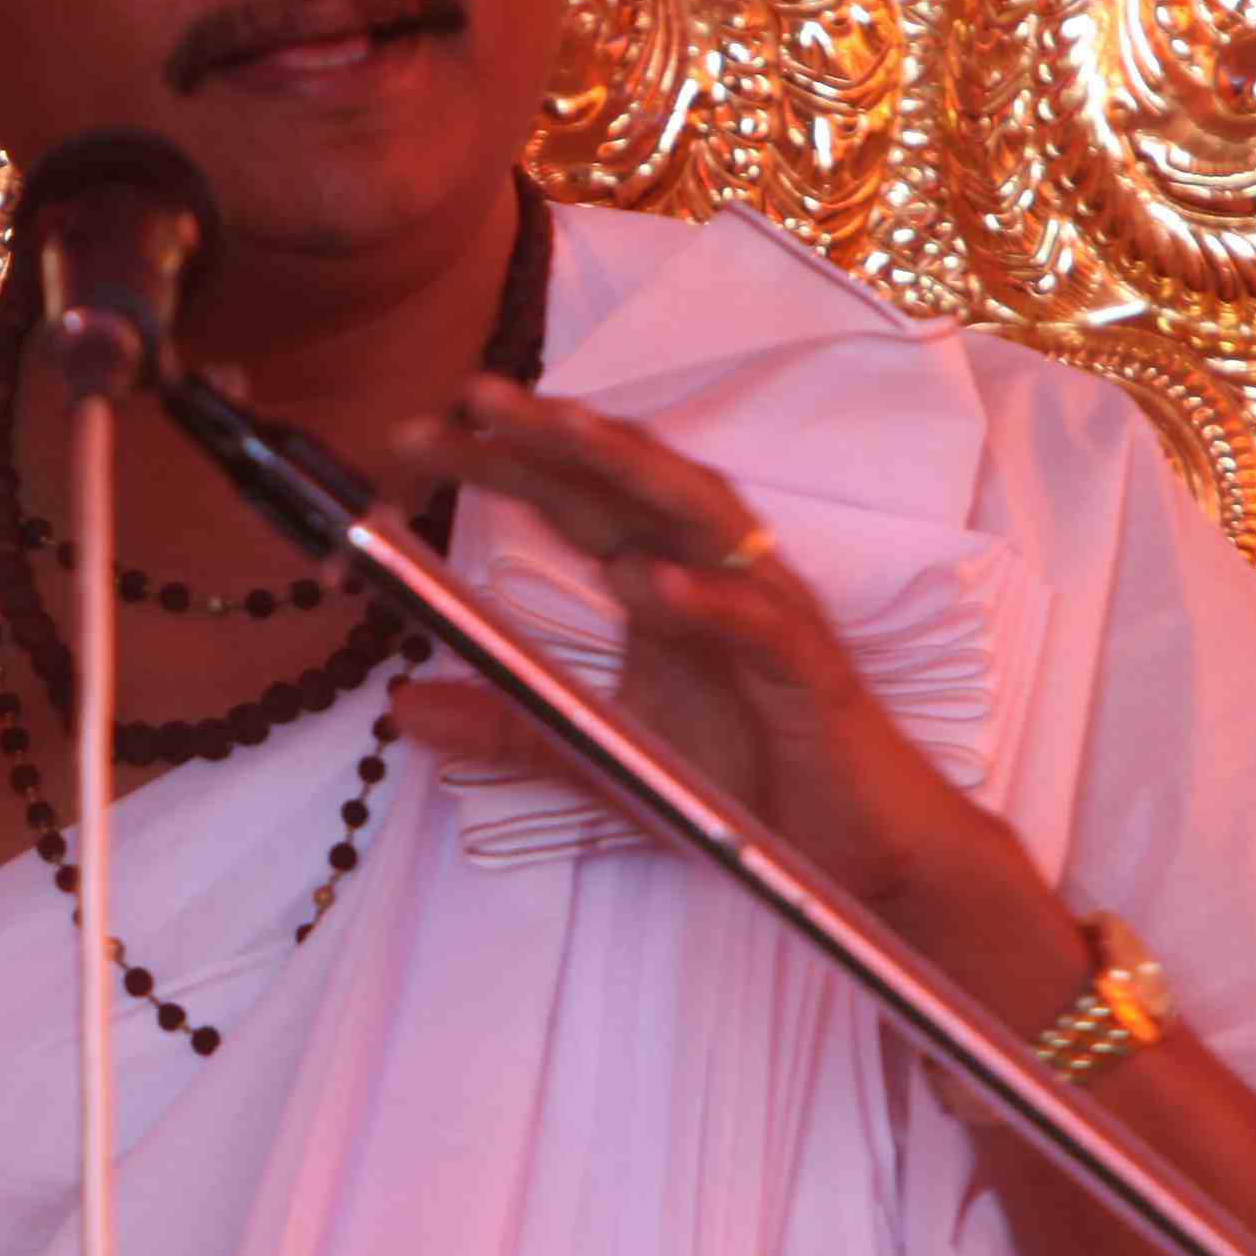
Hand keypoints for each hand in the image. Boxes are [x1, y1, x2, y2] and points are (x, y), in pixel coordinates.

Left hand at [382, 376, 1023, 921]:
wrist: (858, 860)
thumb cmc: (743, 791)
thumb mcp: (603, 756)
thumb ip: (508, 727)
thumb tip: (398, 710)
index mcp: (665, 578)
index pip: (572, 498)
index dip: (498, 460)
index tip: (408, 439)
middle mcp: (715, 573)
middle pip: (627, 479)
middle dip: (550, 431)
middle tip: (469, 395)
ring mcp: (767, 615)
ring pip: (701, 516)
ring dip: (630, 469)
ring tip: (559, 430)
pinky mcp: (810, 676)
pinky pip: (758, 626)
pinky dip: (705, 600)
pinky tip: (647, 582)